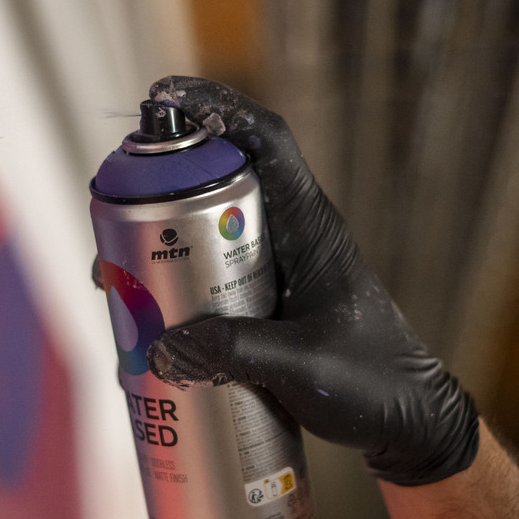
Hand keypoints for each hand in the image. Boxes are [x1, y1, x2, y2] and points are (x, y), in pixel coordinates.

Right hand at [143, 76, 479, 485]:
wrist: (407, 422)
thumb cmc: (373, 385)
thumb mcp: (302, 367)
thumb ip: (234, 354)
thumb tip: (159, 346)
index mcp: (312, 228)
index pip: (268, 142)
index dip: (218, 107)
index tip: (164, 97)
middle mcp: (293, 236)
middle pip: (220, 183)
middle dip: (161, 189)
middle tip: (112, 218)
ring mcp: (280, 268)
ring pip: (210, 232)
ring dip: (161, 244)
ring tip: (114, 279)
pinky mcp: (269, 302)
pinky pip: (214, 276)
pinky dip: (177, 288)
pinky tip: (145, 324)